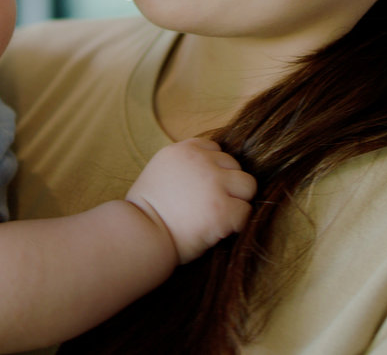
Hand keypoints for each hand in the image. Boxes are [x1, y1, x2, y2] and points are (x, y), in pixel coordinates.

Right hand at [125, 138, 255, 263]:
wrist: (138, 236)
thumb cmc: (146, 213)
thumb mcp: (160, 172)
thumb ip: (185, 165)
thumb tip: (212, 170)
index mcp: (182, 150)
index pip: (215, 150)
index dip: (213, 172)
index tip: (201, 190)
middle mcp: (200, 161)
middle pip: (235, 166)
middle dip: (227, 186)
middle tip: (208, 207)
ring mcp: (213, 183)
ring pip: (248, 185)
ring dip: (237, 201)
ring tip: (217, 217)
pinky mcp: (222, 209)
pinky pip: (246, 212)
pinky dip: (236, 224)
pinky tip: (217, 231)